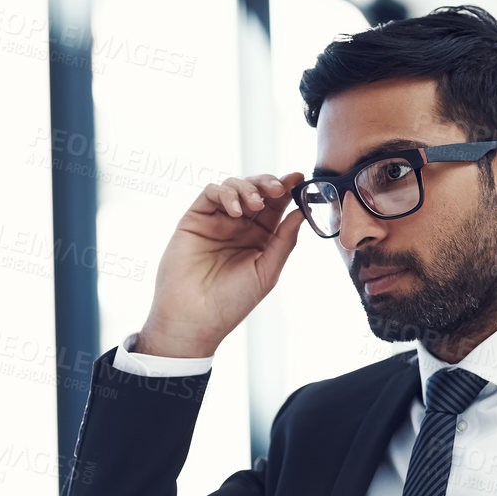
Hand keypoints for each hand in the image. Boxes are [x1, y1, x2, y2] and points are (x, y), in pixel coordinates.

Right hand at [135, 172, 307, 357]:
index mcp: (261, 238)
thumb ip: (284, 241)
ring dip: (248, 188)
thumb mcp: (267, 271)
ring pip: (234, 186)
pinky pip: (210, 193)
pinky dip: (225, 194)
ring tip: (254, 205)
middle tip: (278, 188)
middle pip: (257, 190)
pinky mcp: (195, 219)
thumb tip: (301, 212)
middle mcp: (240, 226)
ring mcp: (217, 221)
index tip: (299, 178)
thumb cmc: (232, 301)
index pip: (277, 206)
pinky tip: (236, 211)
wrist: (195, 317)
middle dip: (269, 183)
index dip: (288, 190)